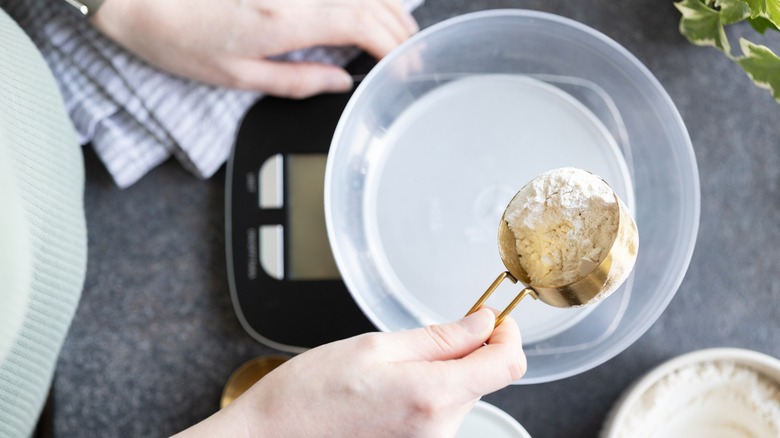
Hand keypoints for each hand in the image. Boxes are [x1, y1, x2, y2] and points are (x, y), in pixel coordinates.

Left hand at [91, 0, 417, 97]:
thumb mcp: (238, 77)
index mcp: (286, 19)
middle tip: (410, 55)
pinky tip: (364, 11)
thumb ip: (298, 80)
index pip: (362, 24)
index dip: (393, 46)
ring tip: (397, 32)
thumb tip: (340, 82)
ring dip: (384, 6)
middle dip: (398, 27)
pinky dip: (358, 0)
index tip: (405, 67)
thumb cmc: (178, 38)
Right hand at [175, 308, 525, 436]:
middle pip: (484, 379)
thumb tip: (482, 322)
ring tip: (393, 369)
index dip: (507, 334)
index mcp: (432, 396)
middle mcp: (439, 430)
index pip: (507, 365)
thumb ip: (439, 337)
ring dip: (443, 373)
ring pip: (461, 396)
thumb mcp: (374, 347)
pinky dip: (428, 393)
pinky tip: (390, 390)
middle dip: (467, 350)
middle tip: (424, 337)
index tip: (492, 318)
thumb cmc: (310, 394)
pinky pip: (441, 414)